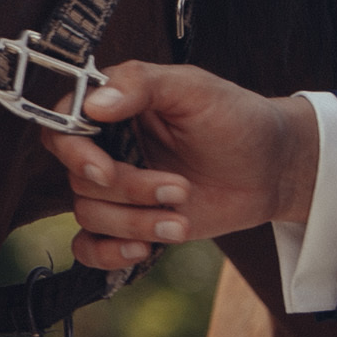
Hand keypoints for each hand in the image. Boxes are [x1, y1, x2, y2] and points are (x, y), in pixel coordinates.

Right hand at [41, 62, 319, 269]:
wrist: (273, 167)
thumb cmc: (235, 118)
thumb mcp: (193, 88)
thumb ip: (140, 83)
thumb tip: (94, 104)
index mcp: (111, 111)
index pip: (62, 130)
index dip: (74, 154)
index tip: (105, 170)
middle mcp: (106, 150)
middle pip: (80, 180)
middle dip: (129, 191)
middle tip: (179, 189)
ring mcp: (118, 190)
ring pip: (90, 215)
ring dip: (136, 223)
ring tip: (182, 219)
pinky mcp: (131, 223)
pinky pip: (90, 247)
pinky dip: (107, 254)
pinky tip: (142, 251)